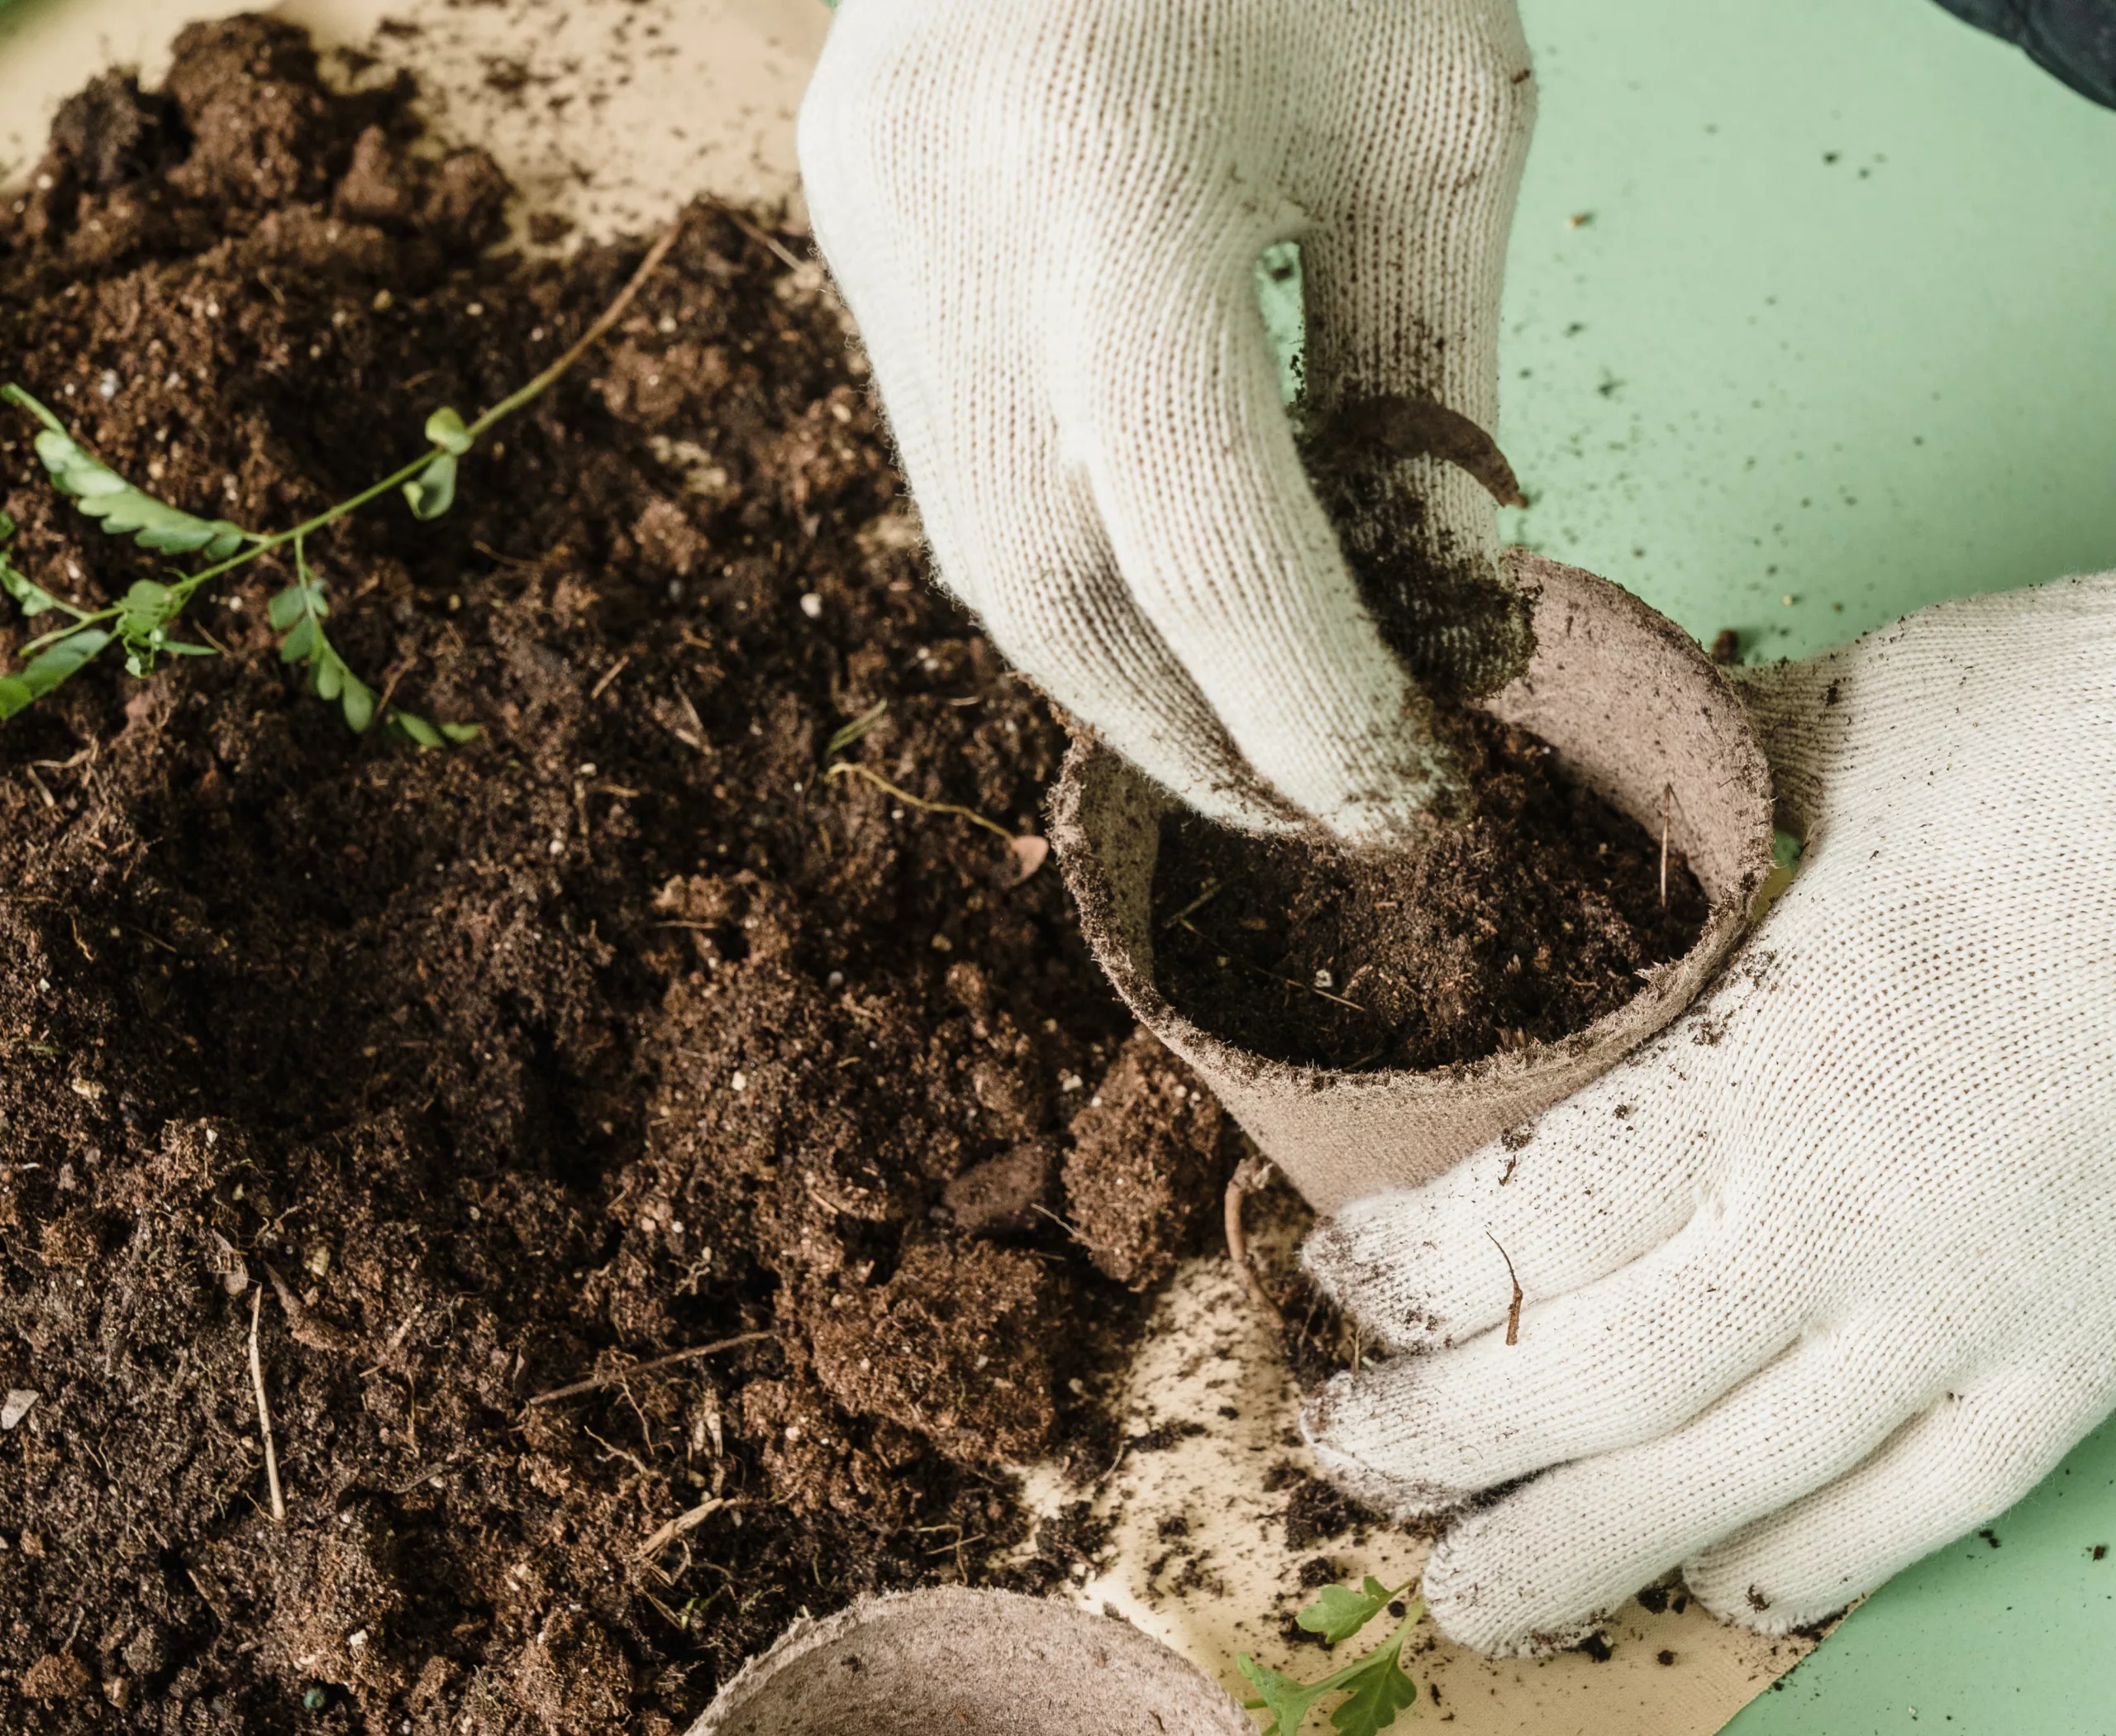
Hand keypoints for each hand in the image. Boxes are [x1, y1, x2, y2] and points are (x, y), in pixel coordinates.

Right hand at [798, 0, 1534, 838]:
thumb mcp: (1434, 125)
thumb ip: (1428, 383)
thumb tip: (1433, 596)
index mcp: (1122, 195)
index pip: (1213, 550)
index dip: (1316, 711)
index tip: (1407, 797)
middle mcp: (954, 243)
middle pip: (1057, 601)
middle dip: (1198, 744)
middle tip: (1320, 811)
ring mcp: (871, 237)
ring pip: (981, 554)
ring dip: (1124, 676)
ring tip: (1247, 732)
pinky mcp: (849, 225)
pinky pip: (956, 458)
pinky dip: (1069, 560)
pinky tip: (1159, 591)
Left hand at [1301, 577, 2115, 1650]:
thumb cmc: (2072, 750)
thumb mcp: (1844, 732)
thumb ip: (1678, 810)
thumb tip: (1534, 790)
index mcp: (1783, 1063)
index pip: (1540, 1219)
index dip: (1415, 1271)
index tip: (1334, 1275)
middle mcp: (1868, 1217)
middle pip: (1612, 1380)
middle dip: (1451, 1437)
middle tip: (1340, 1450)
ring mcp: (1983, 1305)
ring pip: (1749, 1475)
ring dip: (1589, 1545)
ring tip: (1471, 1599)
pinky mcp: (2081, 1347)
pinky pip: (1934, 1499)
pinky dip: (1819, 1556)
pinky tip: (1725, 1581)